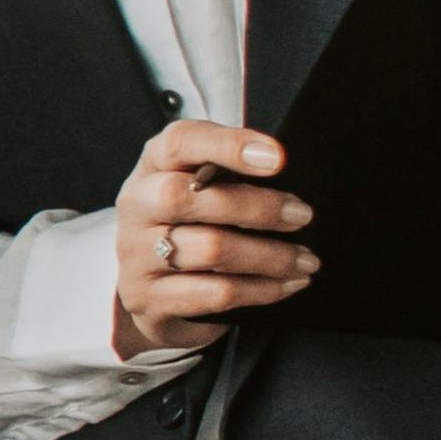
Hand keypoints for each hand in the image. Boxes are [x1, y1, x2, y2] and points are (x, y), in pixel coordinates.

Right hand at [104, 116, 313, 356]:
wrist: (154, 291)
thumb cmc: (189, 228)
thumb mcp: (201, 190)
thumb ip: (231, 173)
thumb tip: (282, 169)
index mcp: (153, 167)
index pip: (179, 142)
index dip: (227, 145)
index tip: (276, 157)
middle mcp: (137, 206)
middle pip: (185, 197)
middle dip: (256, 207)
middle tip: (301, 216)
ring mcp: (136, 254)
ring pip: (210, 249)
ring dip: (270, 256)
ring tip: (304, 260)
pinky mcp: (149, 297)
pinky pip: (215, 293)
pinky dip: (261, 289)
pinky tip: (286, 284)